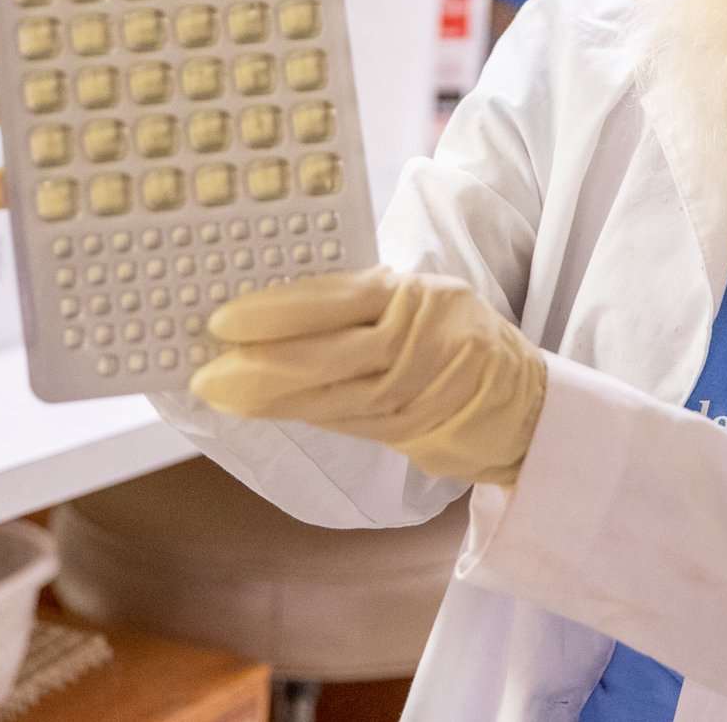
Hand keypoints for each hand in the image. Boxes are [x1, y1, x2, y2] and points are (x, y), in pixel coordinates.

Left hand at [191, 267, 547, 487]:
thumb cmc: (456, 330)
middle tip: (207, 370)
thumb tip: (277, 302)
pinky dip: (295, 413)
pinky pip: (338, 419)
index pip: (338, 300)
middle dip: (261, 365)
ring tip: (218, 392)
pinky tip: (259, 409)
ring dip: (266, 399)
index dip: (279, 311)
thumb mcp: (423, 294)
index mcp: (418, 296)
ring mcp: (411, 393)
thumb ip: (363, 297)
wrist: (519, 399)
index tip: (226, 318)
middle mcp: (416, 344)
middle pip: (329, 357)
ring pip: (328, 397)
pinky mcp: (402, 432)